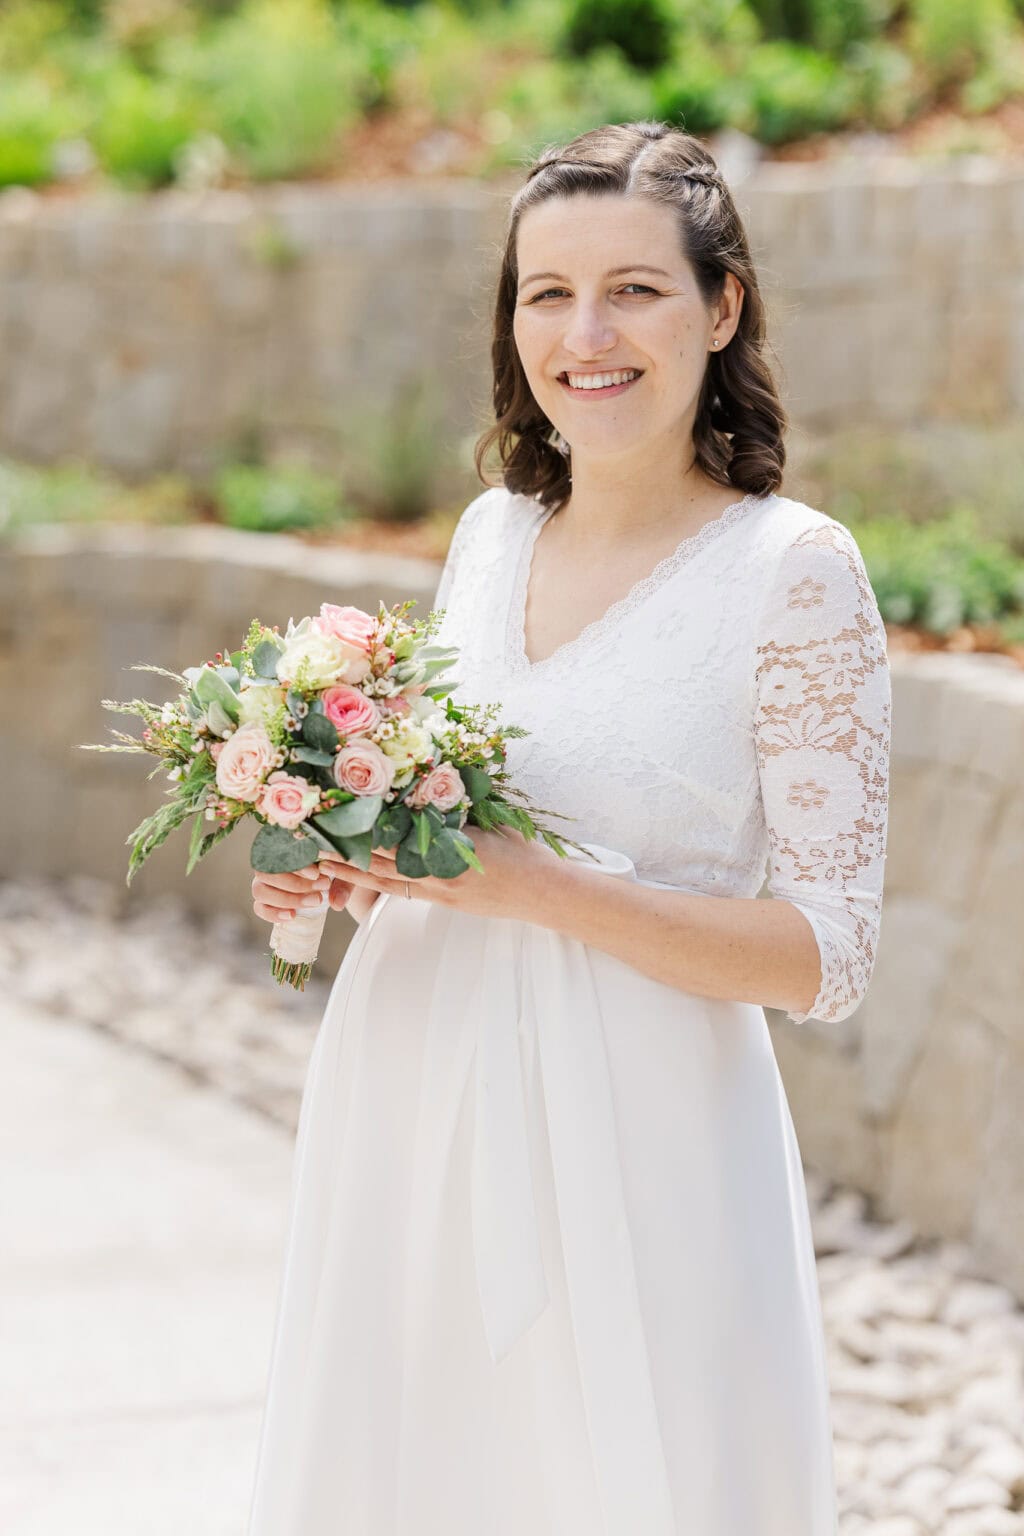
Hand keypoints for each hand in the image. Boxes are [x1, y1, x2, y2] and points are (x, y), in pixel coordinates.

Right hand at [251, 863, 353, 924]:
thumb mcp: (342, 873)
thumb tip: (337, 904)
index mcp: (281, 848)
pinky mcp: (263, 901)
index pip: (277, 853)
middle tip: (322, 887)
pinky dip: (273, 913)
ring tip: (316, 901)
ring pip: (260, 891)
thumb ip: (341, 886)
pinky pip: (259, 908)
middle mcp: (266, 865)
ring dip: (287, 898)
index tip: (316, 873)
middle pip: (265, 873)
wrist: (326, 882)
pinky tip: (292, 916)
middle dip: (294, 883)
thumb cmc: (333, 870)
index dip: (295, 864)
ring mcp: (262, 883)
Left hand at [315, 826, 566, 924]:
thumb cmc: (521, 850)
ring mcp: (439, 888)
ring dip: (351, 871)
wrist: (543, 892)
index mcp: (451, 841)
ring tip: (320, 863)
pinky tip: (353, 880)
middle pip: (382, 856)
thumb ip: (457, 806)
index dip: (366, 823)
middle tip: (314, 838)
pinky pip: (401, 892)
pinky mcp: (441, 902)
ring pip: (385, 879)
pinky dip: (374, 885)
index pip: (399, 831)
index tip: (339, 809)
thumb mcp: (491, 819)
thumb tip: (429, 779)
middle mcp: (440, 867)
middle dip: (348, 848)